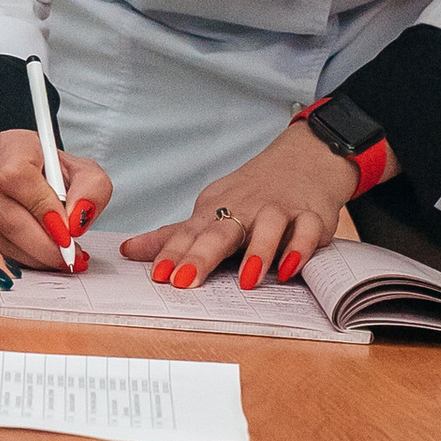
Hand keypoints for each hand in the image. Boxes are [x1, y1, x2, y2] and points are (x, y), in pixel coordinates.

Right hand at [0, 130, 113, 275]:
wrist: (31, 173)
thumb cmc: (55, 172)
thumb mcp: (84, 172)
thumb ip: (91, 190)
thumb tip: (75, 222)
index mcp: (11, 145)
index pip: (18, 177)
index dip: (42, 209)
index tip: (66, 231)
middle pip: (7, 215)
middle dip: (43, 244)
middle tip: (68, 256)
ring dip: (34, 256)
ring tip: (59, 258)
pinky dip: (20, 258)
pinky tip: (39, 256)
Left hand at [122, 123, 370, 291]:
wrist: (303, 159)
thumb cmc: (251, 194)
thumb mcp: (210, 210)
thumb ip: (173, 236)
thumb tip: (128, 251)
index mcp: (216, 209)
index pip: (190, 233)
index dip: (173, 254)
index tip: (158, 276)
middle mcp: (245, 208)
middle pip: (221, 230)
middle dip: (202, 255)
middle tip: (185, 281)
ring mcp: (279, 210)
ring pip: (268, 227)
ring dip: (258, 252)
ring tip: (246, 281)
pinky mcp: (311, 216)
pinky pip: (307, 231)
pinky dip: (300, 248)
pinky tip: (290, 268)